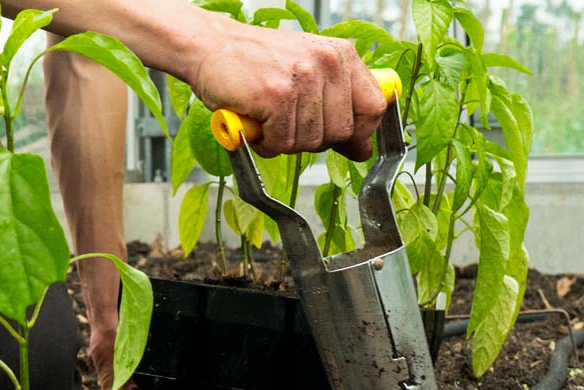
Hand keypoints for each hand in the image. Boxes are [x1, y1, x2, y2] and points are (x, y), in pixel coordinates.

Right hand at [189, 20, 386, 160]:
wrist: (210, 46)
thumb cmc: (255, 62)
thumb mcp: (307, 74)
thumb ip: (337, 107)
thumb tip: (362, 149)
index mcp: (341, 55)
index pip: (373, 107)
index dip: (361, 133)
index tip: (348, 142)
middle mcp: (327, 63)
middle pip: (340, 132)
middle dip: (313, 139)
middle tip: (288, 124)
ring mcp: (302, 79)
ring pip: (310, 142)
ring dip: (285, 141)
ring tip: (269, 120)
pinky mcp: (276, 96)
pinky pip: (282, 143)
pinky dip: (265, 143)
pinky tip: (256, 125)